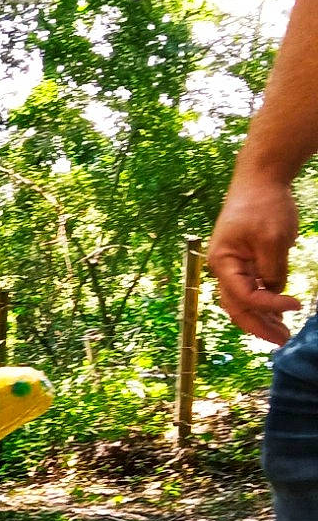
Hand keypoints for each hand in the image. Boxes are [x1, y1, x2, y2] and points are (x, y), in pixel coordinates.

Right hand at [207, 175, 303, 344]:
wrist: (260, 179)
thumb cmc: (263, 205)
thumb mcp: (272, 239)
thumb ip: (272, 270)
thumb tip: (275, 291)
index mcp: (223, 263)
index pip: (245, 296)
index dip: (270, 305)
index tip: (297, 305)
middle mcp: (222, 268)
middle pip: (237, 307)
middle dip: (260, 326)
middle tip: (283, 341)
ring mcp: (232, 266)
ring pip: (242, 302)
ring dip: (261, 319)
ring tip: (282, 333)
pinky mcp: (244, 261)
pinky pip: (251, 289)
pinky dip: (264, 303)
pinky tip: (279, 312)